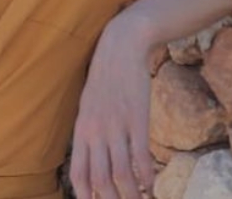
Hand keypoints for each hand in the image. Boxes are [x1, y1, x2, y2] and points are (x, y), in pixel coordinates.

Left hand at [69, 21, 155, 198]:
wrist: (120, 47)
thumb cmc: (105, 78)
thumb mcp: (88, 106)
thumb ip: (90, 132)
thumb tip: (94, 156)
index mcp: (82, 131)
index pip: (79, 173)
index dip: (85, 196)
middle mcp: (96, 132)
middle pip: (100, 180)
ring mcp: (116, 127)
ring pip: (122, 174)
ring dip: (132, 195)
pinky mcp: (137, 119)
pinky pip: (141, 157)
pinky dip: (147, 177)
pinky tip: (152, 187)